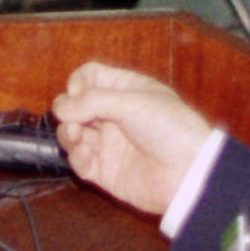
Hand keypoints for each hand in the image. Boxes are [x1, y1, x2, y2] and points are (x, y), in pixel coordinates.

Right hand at [52, 60, 216, 219]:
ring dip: (67, 133)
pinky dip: (77, 157)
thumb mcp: (131, 102)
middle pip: (75, 106)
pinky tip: (86, 155)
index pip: (90, 77)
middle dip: (68, 110)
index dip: (79, 82)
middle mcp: (115, 116)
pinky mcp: (105, 171)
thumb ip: (92, 101)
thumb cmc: (169, 128)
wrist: (189, 173)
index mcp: (126, 91)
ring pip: (72, 134)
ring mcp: (109, 144)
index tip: (78, 93)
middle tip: (72, 118)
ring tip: (76, 136)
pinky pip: (80, 162)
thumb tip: (60, 108)